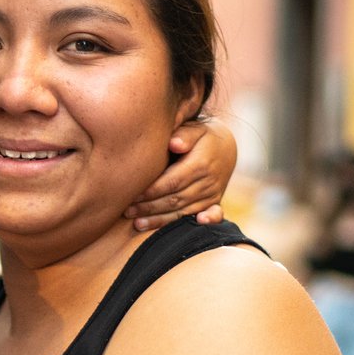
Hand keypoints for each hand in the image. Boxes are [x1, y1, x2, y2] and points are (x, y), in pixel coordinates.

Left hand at [128, 116, 237, 230]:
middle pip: (175, 199)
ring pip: (184, 211)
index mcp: (200, 163)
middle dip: (150, 207)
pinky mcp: (214, 202)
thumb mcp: (195, 129)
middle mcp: (208, 181)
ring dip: (161, 220)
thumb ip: (184, 134)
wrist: (226, 147)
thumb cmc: (201, 136)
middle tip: (127, 211)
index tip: (132, 194)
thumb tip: (174, 143)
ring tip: (137, 223)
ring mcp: (212, 194)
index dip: (152, 190)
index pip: (172, 181)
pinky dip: (205, 222)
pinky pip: (210, 216)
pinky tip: (195, 225)